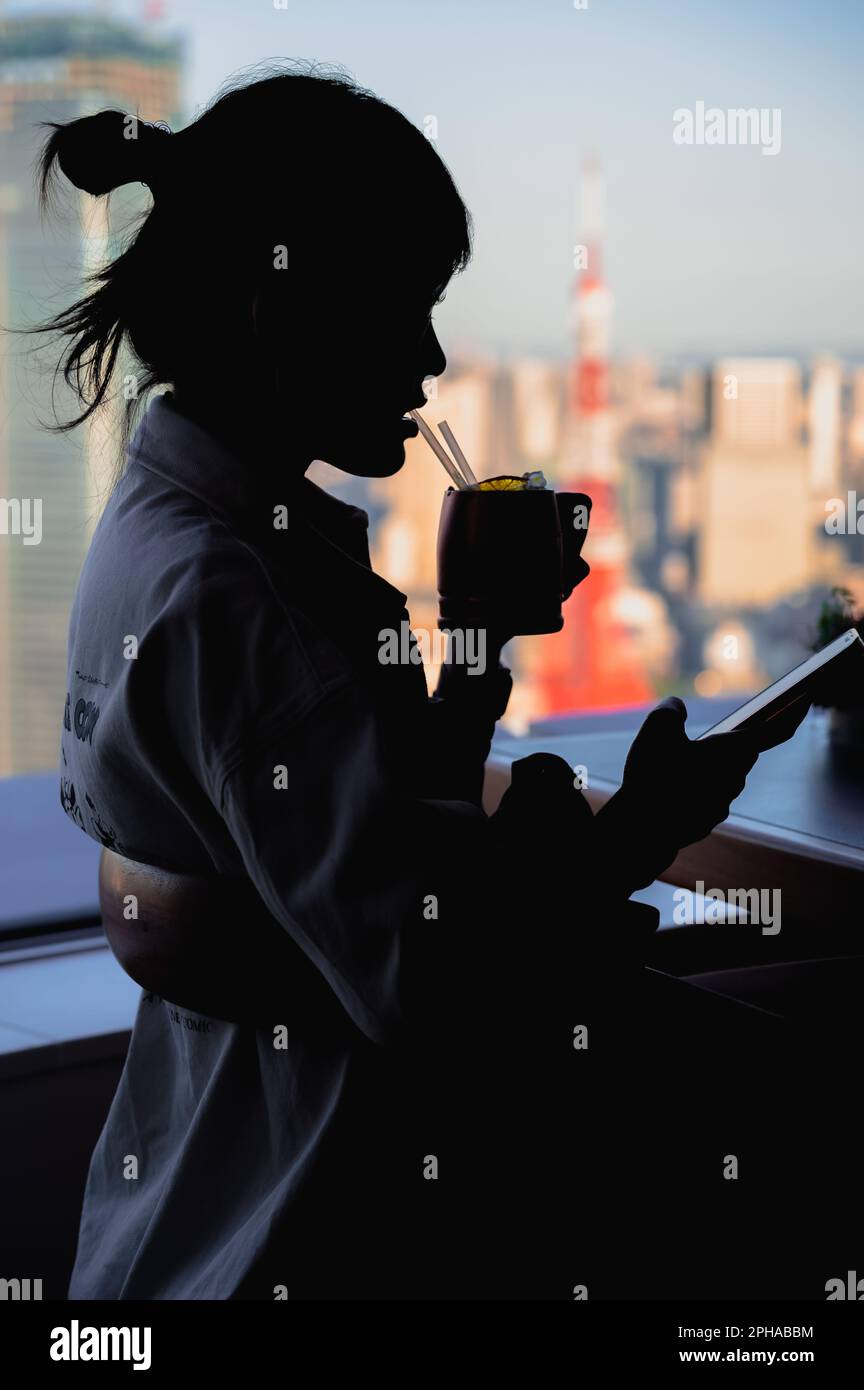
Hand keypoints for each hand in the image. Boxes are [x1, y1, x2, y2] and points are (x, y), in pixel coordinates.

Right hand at [595, 694, 809, 892]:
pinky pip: (707, 799)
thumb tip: (678, 709)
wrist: (642, 831)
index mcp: (731, 751)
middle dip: (729, 745)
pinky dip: (694, 792)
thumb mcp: (657, 728)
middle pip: (743, 753)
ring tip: (674, 768)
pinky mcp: (708, 821)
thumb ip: (673, 709)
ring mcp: (723, 803)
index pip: (775, 730)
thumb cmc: (653, 776)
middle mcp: (734, 778)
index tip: (805, 701)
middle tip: (702, 740)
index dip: (793, 714)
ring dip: (709, 769)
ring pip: (725, 777)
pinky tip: (668, 792)